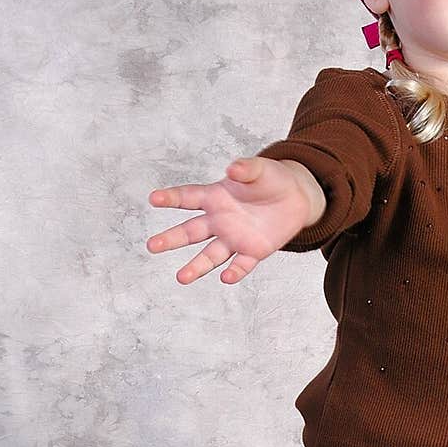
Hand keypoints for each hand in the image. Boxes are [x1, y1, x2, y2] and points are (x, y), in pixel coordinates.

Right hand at [146, 157, 314, 284]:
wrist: (296, 198)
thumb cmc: (271, 180)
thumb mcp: (260, 169)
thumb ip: (246, 169)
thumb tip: (232, 168)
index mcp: (215, 197)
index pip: (188, 197)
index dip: (171, 198)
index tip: (154, 198)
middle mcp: (219, 221)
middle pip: (191, 232)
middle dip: (171, 239)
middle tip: (152, 245)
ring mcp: (234, 239)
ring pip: (210, 255)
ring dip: (197, 267)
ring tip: (182, 278)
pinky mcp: (253, 252)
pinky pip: (241, 265)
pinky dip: (234, 272)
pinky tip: (226, 278)